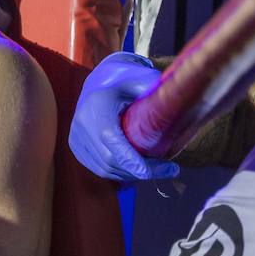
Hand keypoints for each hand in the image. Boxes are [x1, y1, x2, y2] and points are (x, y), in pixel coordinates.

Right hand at [68, 52, 179, 180]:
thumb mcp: (141, 81)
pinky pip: (99, 168)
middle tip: (169, 169)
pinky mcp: (76, 147)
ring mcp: (76, 137)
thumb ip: (155, 92)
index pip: (110, 138)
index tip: (148, 173)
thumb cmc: (124, 82)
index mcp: (98, 105)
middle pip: (110, 159)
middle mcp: (82, 123)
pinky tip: (136, 168)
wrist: (96, 83)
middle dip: (140, 170)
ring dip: (131, 174)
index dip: (128, 159)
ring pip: (105, 168)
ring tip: (156, 168)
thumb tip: (178, 104)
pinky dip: (120, 172)